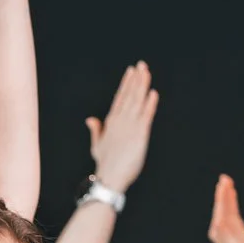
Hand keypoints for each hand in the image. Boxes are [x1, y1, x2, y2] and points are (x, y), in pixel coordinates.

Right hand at [84, 63, 158, 193]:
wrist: (109, 178)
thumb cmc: (105, 165)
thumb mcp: (97, 145)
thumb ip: (96, 130)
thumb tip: (90, 119)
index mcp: (111, 122)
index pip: (120, 98)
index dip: (126, 83)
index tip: (131, 71)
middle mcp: (120, 121)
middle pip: (129, 95)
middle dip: (135, 79)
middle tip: (141, 64)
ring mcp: (130, 126)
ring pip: (137, 101)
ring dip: (142, 85)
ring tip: (146, 72)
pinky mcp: (140, 134)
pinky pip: (146, 115)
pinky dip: (150, 104)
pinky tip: (153, 93)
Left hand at [207, 175, 243, 242]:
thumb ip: (227, 239)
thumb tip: (219, 224)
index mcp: (220, 231)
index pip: (221, 211)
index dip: (223, 199)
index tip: (224, 188)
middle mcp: (220, 227)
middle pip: (222, 206)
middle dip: (223, 192)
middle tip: (224, 178)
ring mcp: (225, 225)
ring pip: (225, 206)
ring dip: (226, 193)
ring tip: (226, 180)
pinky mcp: (232, 225)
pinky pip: (231, 210)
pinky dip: (230, 200)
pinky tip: (231, 192)